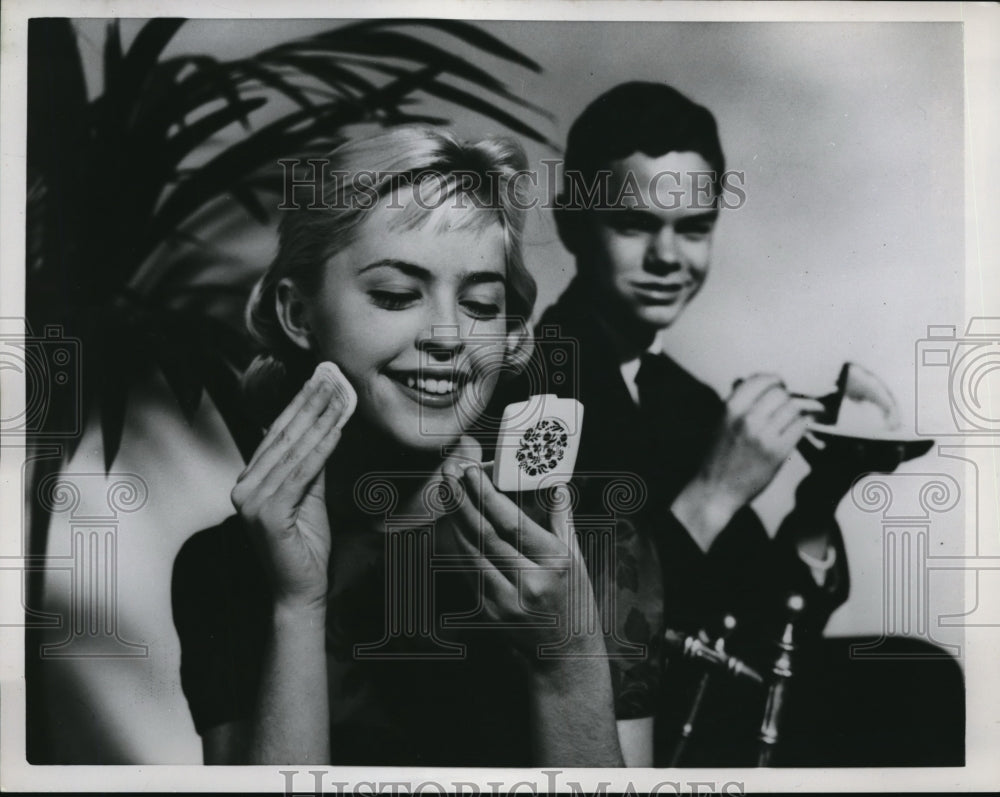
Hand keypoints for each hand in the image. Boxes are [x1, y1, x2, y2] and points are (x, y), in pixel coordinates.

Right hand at [230, 364, 355, 612]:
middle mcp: (244, 486)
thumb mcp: (310, 495)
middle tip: (332, 374)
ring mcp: (251, 500)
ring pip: (293, 450)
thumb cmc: (304, 545)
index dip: (300, 403)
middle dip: (311, 402)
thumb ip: (311, 464)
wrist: (299, 590)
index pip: (277, 433)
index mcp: (250, 480)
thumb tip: (325, 427)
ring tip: (339, 394)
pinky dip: (321, 449)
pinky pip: (301, 474)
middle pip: (283, 436)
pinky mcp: (267, 513)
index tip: (321, 379)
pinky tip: (337, 430)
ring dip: (320, 419)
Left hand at [441, 458, 597, 660]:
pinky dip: (457, 545)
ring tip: (447, 492)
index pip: (513, 523)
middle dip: (464, 500)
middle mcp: (530, 583)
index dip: (487, 495)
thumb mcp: (578, 558)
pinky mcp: (490, 613)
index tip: (472, 472)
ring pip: (472, 552)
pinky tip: (452, 524)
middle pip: (487, 534)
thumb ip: (562, 519)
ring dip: (455, 519)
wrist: (566, 655)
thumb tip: (555, 484)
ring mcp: (507, 601)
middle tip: (451, 474)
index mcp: (555, 563)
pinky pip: (468, 572)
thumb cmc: (575, 601)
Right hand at [672, 374, 823, 549]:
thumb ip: (736, 402)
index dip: (773, 381)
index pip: (760, 380)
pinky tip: (797, 428)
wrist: (716, 490)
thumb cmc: (717, 457)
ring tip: (796, 415)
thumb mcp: (720, 423)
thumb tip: (753, 381)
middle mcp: (747, 418)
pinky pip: (800, 426)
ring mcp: (763, 435)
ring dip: (798, 410)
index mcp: (730, 408)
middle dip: (786, 396)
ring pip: (793, 408)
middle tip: (787, 404)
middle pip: (780, 392)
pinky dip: (802, 424)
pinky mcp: (778, 452)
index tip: (778, 385)